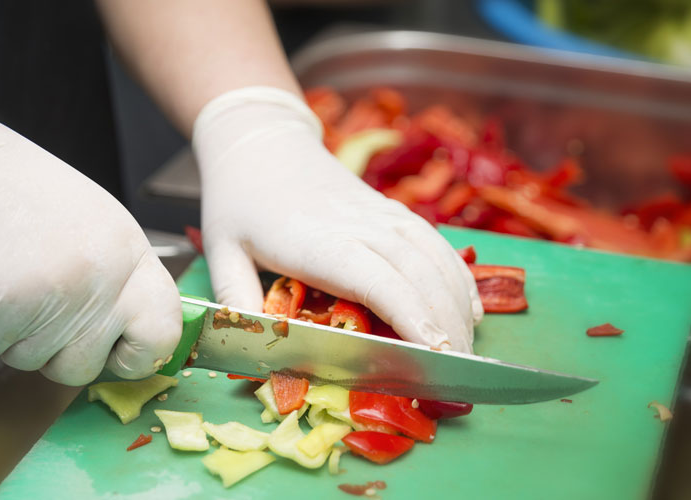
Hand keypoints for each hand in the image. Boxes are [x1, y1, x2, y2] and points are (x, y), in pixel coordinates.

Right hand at [0, 103, 180, 384]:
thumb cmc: (17, 193)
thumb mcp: (94, 225)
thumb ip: (118, 278)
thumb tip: (129, 334)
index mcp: (129, 254)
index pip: (163, 331)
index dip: (140, 355)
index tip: (116, 352)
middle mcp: (101, 278)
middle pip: (87, 366)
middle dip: (57, 355)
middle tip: (37, 312)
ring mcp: (55, 296)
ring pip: (34, 363)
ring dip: (13, 337)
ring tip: (7, 281)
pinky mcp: (3, 309)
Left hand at [193, 88, 482, 352]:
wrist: (261, 140)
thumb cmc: (239, 201)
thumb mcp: (222, 251)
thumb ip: (235, 300)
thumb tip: (247, 345)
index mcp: (318, 242)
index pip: (378, 281)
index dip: (412, 316)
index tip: (436, 352)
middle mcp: (359, 225)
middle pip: (418, 275)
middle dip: (445, 326)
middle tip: (457, 374)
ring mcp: (380, 214)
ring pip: (435, 257)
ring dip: (458, 304)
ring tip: (468, 350)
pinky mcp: (390, 209)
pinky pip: (435, 242)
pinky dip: (457, 276)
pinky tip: (468, 308)